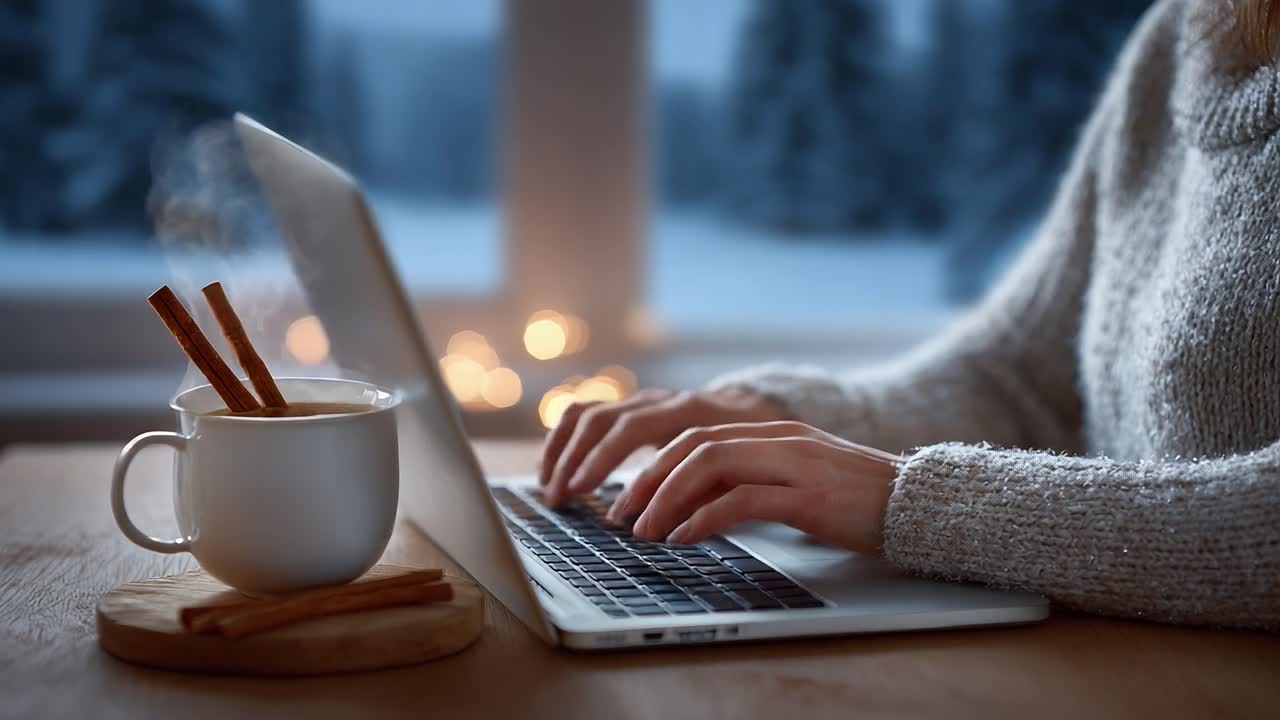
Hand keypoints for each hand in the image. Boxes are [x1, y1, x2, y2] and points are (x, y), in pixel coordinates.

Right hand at [539, 387, 790, 505]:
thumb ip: (700, 494)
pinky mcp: (626, 408)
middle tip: (558, 499)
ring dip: (560, 450)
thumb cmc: (747, 448)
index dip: (602, 459)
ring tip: (549, 488)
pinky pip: (583, 415)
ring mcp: (637, 400)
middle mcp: (655, 400)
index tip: (582, 490)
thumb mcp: (736, 471)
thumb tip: (660, 526)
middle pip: (598, 420)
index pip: (629, 429)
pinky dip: (562, 441)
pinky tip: (553, 470)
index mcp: (684, 410)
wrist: (753, 411)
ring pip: (584, 414)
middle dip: (572, 460)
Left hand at [610, 421, 901, 553]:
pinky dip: (704, 518)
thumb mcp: (799, 483)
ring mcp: (795, 464)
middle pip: (694, 445)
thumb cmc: (860, 502)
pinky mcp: (808, 496)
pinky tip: (684, 538)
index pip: (697, 436)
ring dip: (667, 498)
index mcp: (774, 433)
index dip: (655, 466)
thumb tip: (697, 506)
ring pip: (710, 465)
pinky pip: (742, 499)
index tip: (628, 498)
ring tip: (644, 531)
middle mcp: (779, 439)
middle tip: (620, 515)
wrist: (921, 507)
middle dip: (648, 479)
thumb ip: (754, 482)